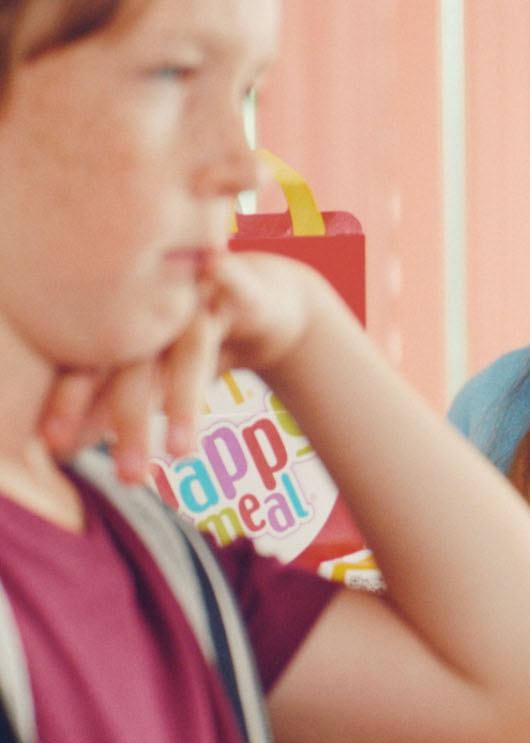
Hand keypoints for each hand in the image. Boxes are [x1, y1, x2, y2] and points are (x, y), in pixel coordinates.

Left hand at [35, 251, 326, 483]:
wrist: (260, 309)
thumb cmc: (193, 349)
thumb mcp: (154, 382)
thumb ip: (110, 409)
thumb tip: (57, 453)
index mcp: (117, 329)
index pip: (85, 367)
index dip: (70, 404)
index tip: (58, 446)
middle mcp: (148, 309)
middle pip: (134, 365)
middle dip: (130, 420)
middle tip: (129, 477)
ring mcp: (194, 296)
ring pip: (188, 348)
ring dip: (184, 399)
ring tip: (183, 453)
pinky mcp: (239, 285)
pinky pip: (232, 280)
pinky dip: (222, 273)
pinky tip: (212, 265)